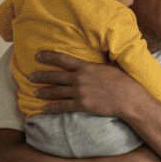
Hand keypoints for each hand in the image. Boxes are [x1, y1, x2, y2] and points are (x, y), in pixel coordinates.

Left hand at [29, 51, 144, 117]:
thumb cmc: (124, 82)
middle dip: (41, 76)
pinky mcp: (82, 105)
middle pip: (55, 76)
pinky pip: (63, 106)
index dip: (48, 57)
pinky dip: (52, 108)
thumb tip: (100, 53)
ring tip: (35, 92)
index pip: (63, 59)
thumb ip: (99, 63)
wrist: (129, 99)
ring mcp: (80, 92)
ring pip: (56, 91)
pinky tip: (44, 109)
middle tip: (30, 77)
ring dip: (44, 92)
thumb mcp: (111, 66)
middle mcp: (79, 78)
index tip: (37, 56)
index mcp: (86, 67)